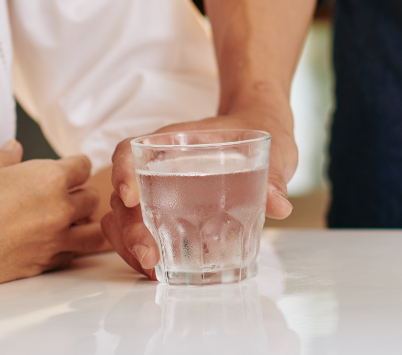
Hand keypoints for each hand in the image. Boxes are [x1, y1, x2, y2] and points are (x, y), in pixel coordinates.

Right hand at [0, 141, 105, 295]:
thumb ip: (5, 155)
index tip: (66, 168)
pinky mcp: (40, 265)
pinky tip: (51, 241)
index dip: (74, 165)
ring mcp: (52, 240)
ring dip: (84, 223)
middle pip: (92, 198)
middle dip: (80, 192)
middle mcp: (59, 210)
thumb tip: (15, 148)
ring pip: (93, 232)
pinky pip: (70, 255)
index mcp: (50, 179)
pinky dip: (67, 247)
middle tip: (64, 193)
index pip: (83, 166)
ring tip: (69, 220)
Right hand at [102, 105, 296, 277]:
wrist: (262, 129)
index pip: (130, 150)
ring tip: (153, 269)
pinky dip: (144, 252)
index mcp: (174, 141)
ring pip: (125, 220)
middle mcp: (158, 166)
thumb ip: (272, 176)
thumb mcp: (270, 148)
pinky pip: (142, 231)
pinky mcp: (168, 211)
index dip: (122, 173)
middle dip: (129, 229)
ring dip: (129, 246)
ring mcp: (159, 190)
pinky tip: (162, 271)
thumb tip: (279, 205)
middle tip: (149, 255)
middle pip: (124, 196)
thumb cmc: (258, 132)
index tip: (131, 197)